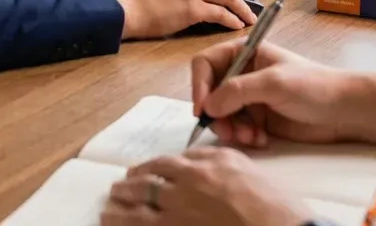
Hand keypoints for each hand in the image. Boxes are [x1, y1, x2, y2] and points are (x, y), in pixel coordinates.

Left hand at [101, 146, 310, 225]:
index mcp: (197, 168)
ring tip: (107, 213)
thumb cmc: (268, 202)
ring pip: (138, 215)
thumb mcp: (238, 163)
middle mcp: (183, 192)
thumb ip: (208, 156)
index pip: (161, 165)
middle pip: (144, 188)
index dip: (144, 169)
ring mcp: (179, 219)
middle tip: (115, 191)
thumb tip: (187, 157)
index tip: (133, 173)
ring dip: (119, 213)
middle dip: (126, 190)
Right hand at [192, 40, 352, 146]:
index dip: (199, 84)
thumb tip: (208, 106)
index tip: (202, 109)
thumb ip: (238, 90)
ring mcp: (250, 97)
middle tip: (228, 132)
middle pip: (210, 91)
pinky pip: (237, 128)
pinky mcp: (258, 118)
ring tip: (250, 138)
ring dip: (231, 128)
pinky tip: (261, 140)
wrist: (344, 111)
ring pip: (222, 113)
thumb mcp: (273, 83)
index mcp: (243, 52)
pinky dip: (243, 136)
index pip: (206, 63)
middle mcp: (242, 72)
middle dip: (217, 113)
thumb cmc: (312, 86)